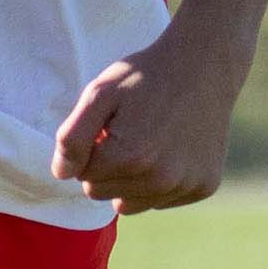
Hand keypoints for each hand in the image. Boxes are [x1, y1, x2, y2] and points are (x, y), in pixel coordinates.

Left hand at [51, 33, 243, 213]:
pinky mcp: (203, 187)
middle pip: (104, 194)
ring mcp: (185, 186)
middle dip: (107, 167)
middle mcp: (160, 180)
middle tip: (127, 132)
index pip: (83, 177)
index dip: (90, 150)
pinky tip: (170, 149)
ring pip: (131, 203)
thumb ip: (73, 137)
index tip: (107, 126)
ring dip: (130, 179)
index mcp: (129, 157)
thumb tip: (63, 173)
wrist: (204, 65)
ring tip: (147, 142)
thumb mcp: (100, 93)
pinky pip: (161, 200)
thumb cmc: (146, 76)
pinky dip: (159, 182)